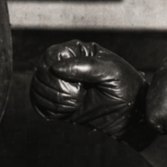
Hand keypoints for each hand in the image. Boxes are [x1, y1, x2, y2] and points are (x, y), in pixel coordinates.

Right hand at [30, 40, 155, 150]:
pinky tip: (67, 111)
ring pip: (36, 88)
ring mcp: (60, 83)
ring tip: (75, 105)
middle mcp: (65, 64)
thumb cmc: (126, 88)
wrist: (130, 115)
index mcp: (78, 51)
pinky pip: (37, 103)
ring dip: (54, 101)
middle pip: (40, 73)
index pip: (50, 55)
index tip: (77, 86)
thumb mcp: (112, 72)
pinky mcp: (57, 101)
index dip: (57, 73)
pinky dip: (49, 110)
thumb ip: (86, 66)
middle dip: (56, 89)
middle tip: (78, 98)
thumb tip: (56, 67)